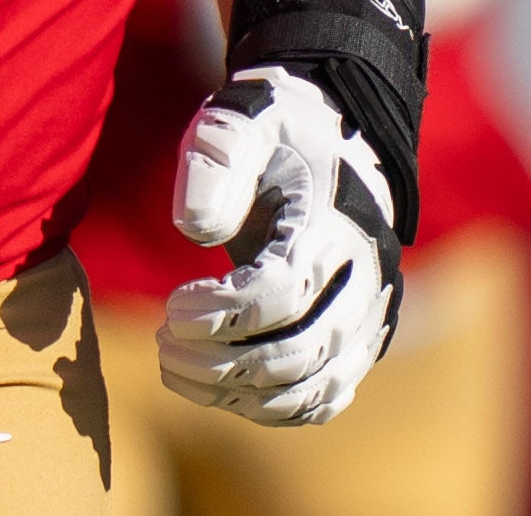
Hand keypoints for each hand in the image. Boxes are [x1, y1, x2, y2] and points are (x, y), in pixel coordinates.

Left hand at [156, 64, 404, 425]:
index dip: (222, 313)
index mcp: (338, 224)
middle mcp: (367, 280)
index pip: (285, 293)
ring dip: (237, 394)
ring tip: (175, 366)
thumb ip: (215, 160)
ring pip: (312, 388)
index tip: (171, 305)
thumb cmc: (274, 132)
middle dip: (221, 362)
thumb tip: (196, 230)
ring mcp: (368, 318)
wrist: (332, 142)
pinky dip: (269, 408)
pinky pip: (322, 400)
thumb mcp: (239, 122)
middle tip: (162, 343)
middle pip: (301, 352)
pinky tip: (215, 387)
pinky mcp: (358, 343)